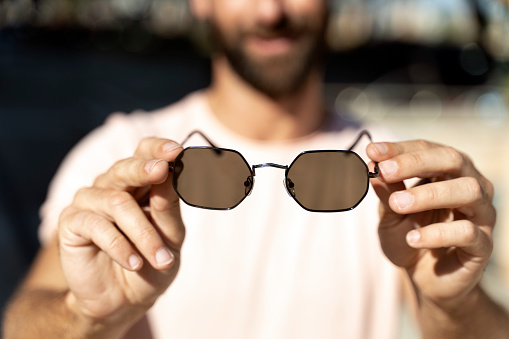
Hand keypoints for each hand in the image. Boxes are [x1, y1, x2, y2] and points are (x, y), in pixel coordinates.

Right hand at [58, 138, 184, 325]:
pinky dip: (121, 247)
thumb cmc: (152, 262)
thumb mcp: (171, 237)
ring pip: (118, 202)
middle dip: (146, 168)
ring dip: (144, 234)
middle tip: (162, 170)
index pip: (145, 153)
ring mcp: (90, 201)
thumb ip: (169, 207)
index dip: (159, 148)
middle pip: (126, 167)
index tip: (177, 150)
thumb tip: (170, 175)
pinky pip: (97, 226)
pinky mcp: (71, 222)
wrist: (124, 300)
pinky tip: (134, 263)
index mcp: (140, 183)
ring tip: (161, 260)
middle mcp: (112, 185)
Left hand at [366, 140, 494, 307]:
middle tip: (386, 170)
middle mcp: (470, 185)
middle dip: (416, 162)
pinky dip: (437, 233)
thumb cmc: (409, 235)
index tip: (372, 151)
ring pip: (468, 191)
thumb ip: (386, 189)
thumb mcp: (390, 212)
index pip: (428, 149)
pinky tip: (413, 238)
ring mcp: (481, 214)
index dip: (400, 149)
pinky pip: (467, 233)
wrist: (424, 278)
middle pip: (453, 160)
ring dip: (428, 194)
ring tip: (397, 204)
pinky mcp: (483, 244)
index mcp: (448, 171)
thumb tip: (372, 163)